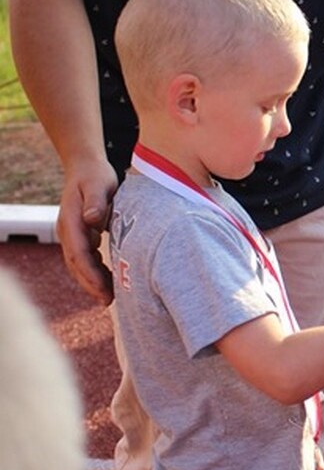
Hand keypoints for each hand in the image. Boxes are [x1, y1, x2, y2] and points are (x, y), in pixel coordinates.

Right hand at [58, 158, 118, 304]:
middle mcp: (68, 231)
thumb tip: (92, 220)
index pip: (78, 253)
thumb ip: (96, 202)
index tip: (103, 288)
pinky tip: (110, 281)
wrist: (86, 167)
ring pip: (80, 264)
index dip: (90, 273)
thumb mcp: (99, 184)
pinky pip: (86, 259)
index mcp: (71, 221)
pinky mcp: (81, 236)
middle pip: (77, 264)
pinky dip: (96, 271)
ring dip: (93, 281)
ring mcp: (73, 234)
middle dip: (91, 284)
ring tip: (110, 298)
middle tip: (108, 301)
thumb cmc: (96, 175)